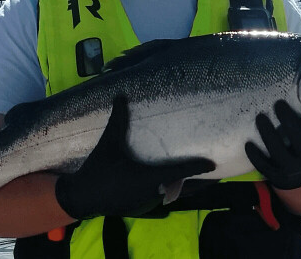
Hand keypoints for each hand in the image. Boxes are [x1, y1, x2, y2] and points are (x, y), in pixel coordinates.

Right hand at [55, 96, 214, 219]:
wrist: (80, 198)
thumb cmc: (97, 170)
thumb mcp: (108, 144)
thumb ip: (117, 120)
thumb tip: (120, 95)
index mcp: (148, 177)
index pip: (179, 172)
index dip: (197, 167)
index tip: (214, 165)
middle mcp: (152, 192)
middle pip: (184, 188)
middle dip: (202, 183)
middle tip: (219, 176)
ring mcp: (147, 202)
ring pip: (174, 195)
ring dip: (190, 188)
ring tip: (205, 181)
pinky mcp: (141, 206)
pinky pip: (164, 198)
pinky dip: (175, 192)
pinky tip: (179, 186)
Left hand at [245, 100, 300, 189]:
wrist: (298, 170)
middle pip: (300, 142)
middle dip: (289, 122)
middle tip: (278, 103)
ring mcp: (292, 168)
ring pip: (280, 153)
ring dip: (269, 135)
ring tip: (260, 117)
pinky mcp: (276, 175)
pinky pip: (265, 167)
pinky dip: (256, 156)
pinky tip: (248, 143)